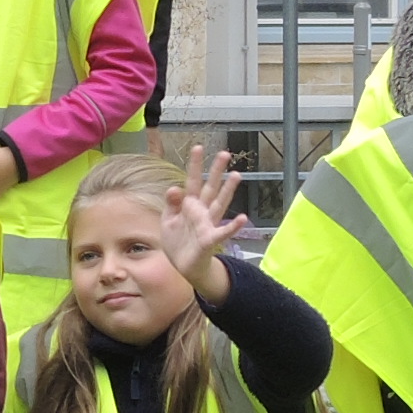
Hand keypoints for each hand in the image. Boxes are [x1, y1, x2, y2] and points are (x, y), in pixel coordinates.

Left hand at [160, 143, 246, 303]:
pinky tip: (243, 218)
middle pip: (210, 187)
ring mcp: (207, 223)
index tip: (198, 147)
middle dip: (216, 171)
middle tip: (225, 153)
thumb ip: (171, 204)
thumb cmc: (178, 241)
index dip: (195, 165)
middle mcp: (201, 211)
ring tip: (236, 175)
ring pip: (219, 203)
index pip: (192, 181)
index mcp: (189, 205)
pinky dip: (233, 226)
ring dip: (228, 190)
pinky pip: (223, 231)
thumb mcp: (168, 220)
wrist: (184, 266)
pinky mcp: (210, 239)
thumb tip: (174, 188)